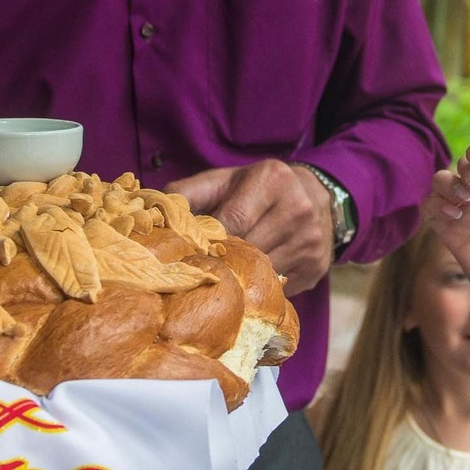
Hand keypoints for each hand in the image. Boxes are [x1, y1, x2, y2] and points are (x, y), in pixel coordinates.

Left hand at [168, 161, 333, 294]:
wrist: (319, 196)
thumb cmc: (259, 189)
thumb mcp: (226, 180)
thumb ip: (189, 192)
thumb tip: (150, 213)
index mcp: (272, 179)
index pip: (232, 221)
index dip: (207, 241)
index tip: (189, 252)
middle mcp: (297, 208)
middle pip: (247, 250)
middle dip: (220, 262)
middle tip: (198, 272)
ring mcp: (310, 241)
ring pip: (262, 274)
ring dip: (239, 280)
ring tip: (220, 280)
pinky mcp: (317, 268)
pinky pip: (279, 288)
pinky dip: (259, 289)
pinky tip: (247, 285)